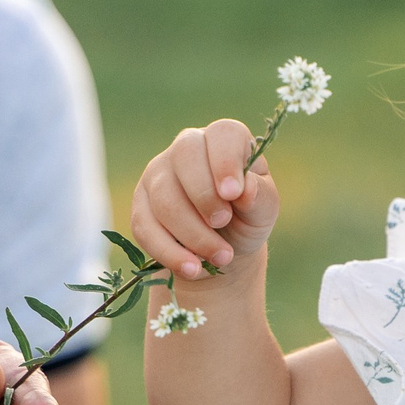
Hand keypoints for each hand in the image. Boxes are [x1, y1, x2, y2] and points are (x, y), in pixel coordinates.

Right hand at [129, 120, 282, 279]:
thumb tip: (245, 190)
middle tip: (223, 224)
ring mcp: (158, 174)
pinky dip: (170, 252)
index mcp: (224, 140)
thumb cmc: (246, 217)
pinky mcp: (140, 206)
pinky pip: (146, 228)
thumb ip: (261, 196)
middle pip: (185, 158)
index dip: (226, 162)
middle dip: (205, 197)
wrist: (222, 249)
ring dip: (193, 234)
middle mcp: (187, 148)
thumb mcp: (264, 209)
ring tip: (221, 258)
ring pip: (165, 198)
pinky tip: (192, 268)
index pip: (222, 135)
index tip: (233, 193)